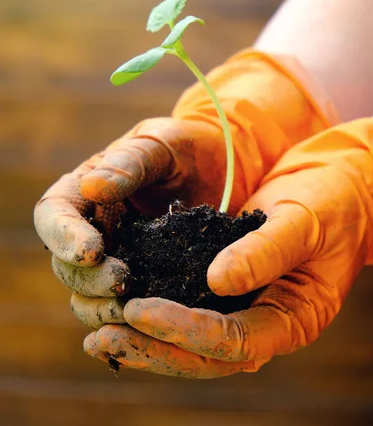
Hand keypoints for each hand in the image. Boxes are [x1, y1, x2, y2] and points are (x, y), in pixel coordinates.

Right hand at [34, 49, 331, 323]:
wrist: (221, 168)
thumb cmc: (185, 147)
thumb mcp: (160, 145)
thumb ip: (129, 162)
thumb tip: (91, 186)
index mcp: (85, 191)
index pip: (54, 215)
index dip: (64, 237)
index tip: (92, 250)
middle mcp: (93, 229)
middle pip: (68, 264)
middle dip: (89, 278)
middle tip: (122, 282)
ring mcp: (117, 258)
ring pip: (88, 295)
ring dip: (103, 307)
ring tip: (132, 309)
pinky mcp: (145, 281)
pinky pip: (123, 308)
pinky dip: (129, 320)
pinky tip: (149, 325)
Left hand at [84, 115, 372, 376]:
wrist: (345, 185)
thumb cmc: (333, 201)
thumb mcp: (303, 220)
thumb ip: (264, 251)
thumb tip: (216, 280)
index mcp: (294, 317)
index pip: (234, 341)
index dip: (185, 329)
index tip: (140, 309)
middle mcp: (267, 321)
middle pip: (205, 354)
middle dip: (153, 347)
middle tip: (101, 335)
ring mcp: (249, 306)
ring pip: (193, 340)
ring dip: (147, 338)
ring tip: (98, 330)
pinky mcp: (232, 286)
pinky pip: (192, 308)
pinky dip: (158, 310)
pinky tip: (122, 303)